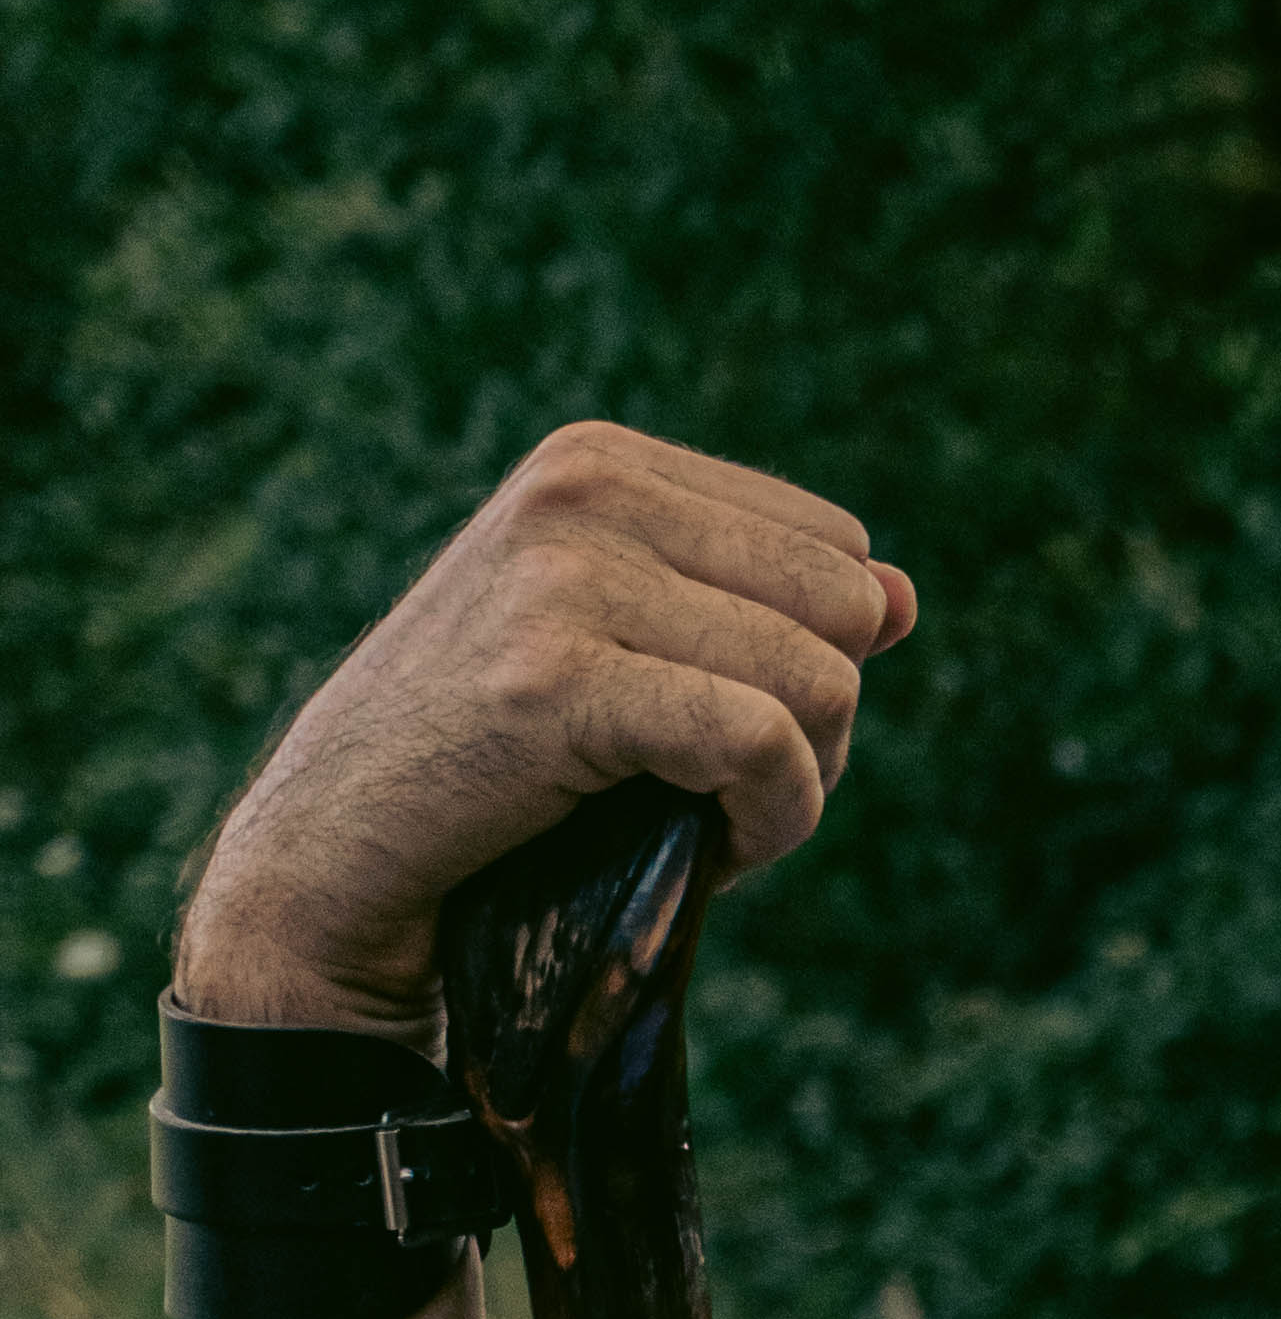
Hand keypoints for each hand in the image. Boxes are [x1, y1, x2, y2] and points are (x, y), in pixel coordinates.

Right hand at [177, 421, 917, 1033]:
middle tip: (723, 792)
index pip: (836, 550)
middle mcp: (584, 490)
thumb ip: (762, 616)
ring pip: (823, 679)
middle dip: (819, 725)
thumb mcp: (634, 661)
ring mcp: (565, 576)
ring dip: (796, 788)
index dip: (813, 662)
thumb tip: (905, 596)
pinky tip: (722, 855)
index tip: (719, 731)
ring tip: (704, 821)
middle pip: (845, 610)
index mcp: (603, 460)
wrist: (337, 859)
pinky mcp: (556, 678)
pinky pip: (765, 740)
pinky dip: (776, 820)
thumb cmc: (495, 773)